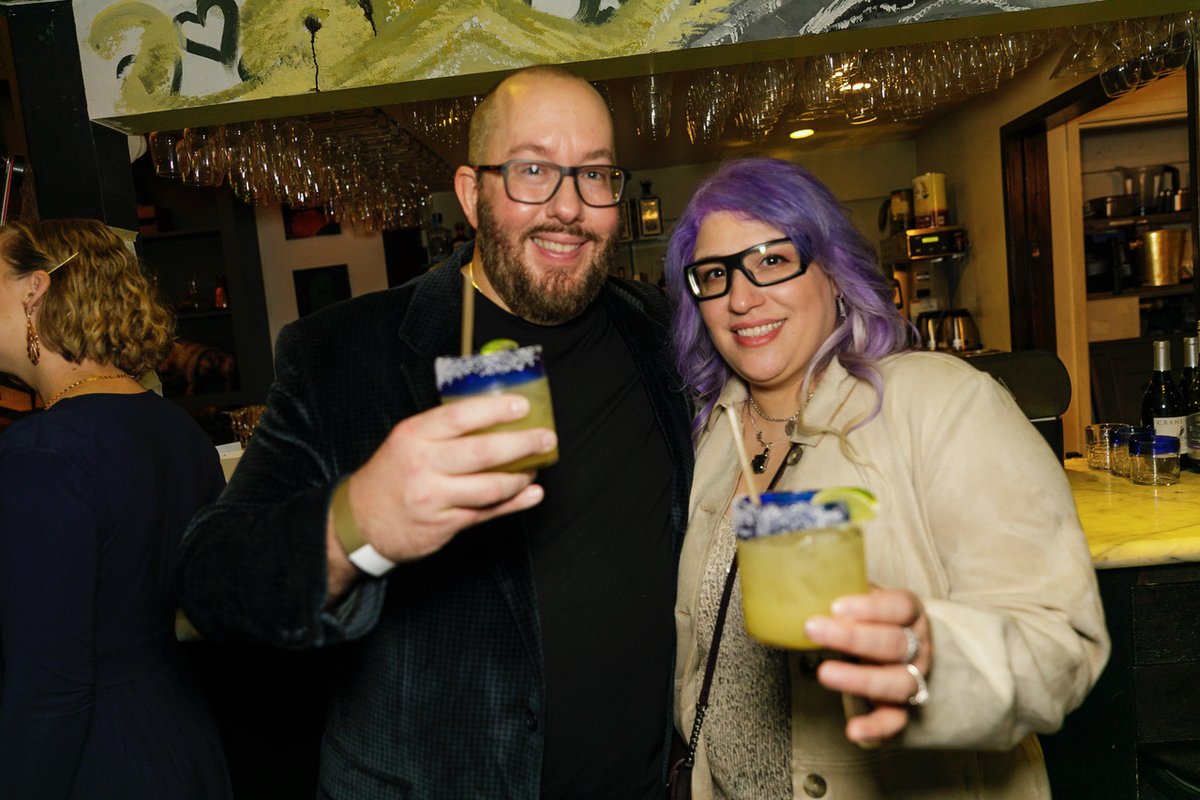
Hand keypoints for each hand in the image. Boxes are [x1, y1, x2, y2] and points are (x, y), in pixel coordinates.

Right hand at [344, 393, 555, 562]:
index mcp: (414, 436)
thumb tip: (493, 414)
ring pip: (490, 487)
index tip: (522, 406)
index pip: (460, 417)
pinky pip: (486, 512)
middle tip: (546, 438)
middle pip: (482, 452)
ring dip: (520, 478)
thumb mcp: (407, 442)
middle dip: (522, 444)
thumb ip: (443, 430)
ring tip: (534, 469)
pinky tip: (531, 495)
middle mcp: (422, 465)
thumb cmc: (391, 475)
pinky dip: (514, 503)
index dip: (495, 410)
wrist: (359, 522)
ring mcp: (433, 497)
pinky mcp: (443, 524)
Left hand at [803, 588, 932, 745]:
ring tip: (824, 673)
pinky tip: (853, 731)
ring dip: (860, 679)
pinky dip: (876, 728)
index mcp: (909, 613)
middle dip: (853, 638)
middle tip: (812, 629)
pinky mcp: (904, 708)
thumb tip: (794, 582)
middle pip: (893, 643)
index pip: (900, 606)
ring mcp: (913, 678)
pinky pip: (895, 721)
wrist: (898, 646)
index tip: (836, 607)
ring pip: (897, 682)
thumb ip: (839, 590)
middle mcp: (917, 646)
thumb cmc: (871, 619)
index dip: (871, 607)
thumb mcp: (862, 599)